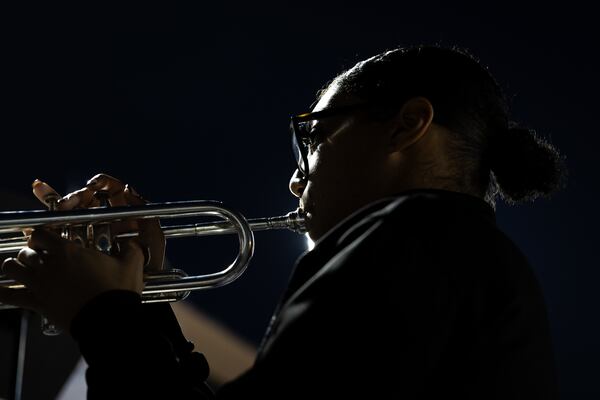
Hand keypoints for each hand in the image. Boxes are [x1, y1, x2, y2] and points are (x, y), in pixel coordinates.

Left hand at [0, 173, 165, 330]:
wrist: (109, 320)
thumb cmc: (118, 290)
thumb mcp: (131, 264)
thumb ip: (131, 249)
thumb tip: (134, 243)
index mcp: (69, 251)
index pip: (40, 234)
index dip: (39, 236)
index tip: (45, 240)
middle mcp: (50, 265)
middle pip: (24, 252)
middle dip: (29, 254)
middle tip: (37, 258)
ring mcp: (41, 285)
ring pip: (11, 269)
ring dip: (13, 267)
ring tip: (20, 270)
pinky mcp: (39, 304)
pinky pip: (11, 296)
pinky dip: (3, 293)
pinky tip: (1, 291)